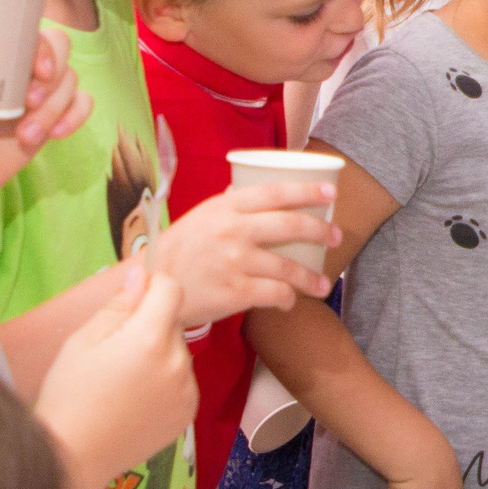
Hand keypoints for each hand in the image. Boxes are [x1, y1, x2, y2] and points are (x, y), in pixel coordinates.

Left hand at [0, 31, 93, 224]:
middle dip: (55, 76)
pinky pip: (81, 106)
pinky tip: (57, 135)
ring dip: (56, 108)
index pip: (30, 31)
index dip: (43, 44)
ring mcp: (39, 92)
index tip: (38, 69)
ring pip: (71, 82)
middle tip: (30, 101)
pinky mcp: (53, 117)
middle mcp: (20, 67)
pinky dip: (76, 117)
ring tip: (26, 136)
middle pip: (61, 50)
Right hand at [38, 267, 196, 488]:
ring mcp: (187, 390)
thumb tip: (141, 272)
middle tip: (114, 353)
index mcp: (150, 339)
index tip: (131, 300)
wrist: (74, 456)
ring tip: (122, 382)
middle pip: (172, 323)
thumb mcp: (83, 340)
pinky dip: (165, 382)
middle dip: (148, 326)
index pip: (171, 289)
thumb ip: (119, 304)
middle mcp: (177, 362)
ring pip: (177, 352)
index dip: (151, 287)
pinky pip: (181, 380)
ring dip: (158, 355)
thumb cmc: (70, 395)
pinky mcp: (188, 412)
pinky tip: (134, 399)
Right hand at [151, 183, 340, 328]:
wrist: (150, 286)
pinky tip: (290, 301)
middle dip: (320, 230)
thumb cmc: (179, 250)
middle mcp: (232, 230)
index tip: (330, 192)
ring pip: (288, 267)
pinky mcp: (235, 292)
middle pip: (290, 225)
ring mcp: (235, 262)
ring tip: (323, 284)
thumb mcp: (201, 216)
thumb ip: (228, 204)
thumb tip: (248, 187)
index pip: (275, 191)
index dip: (307, 190)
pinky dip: (288, 299)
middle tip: (336, 237)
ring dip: (311, 277)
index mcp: (225, 206)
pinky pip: (275, 294)